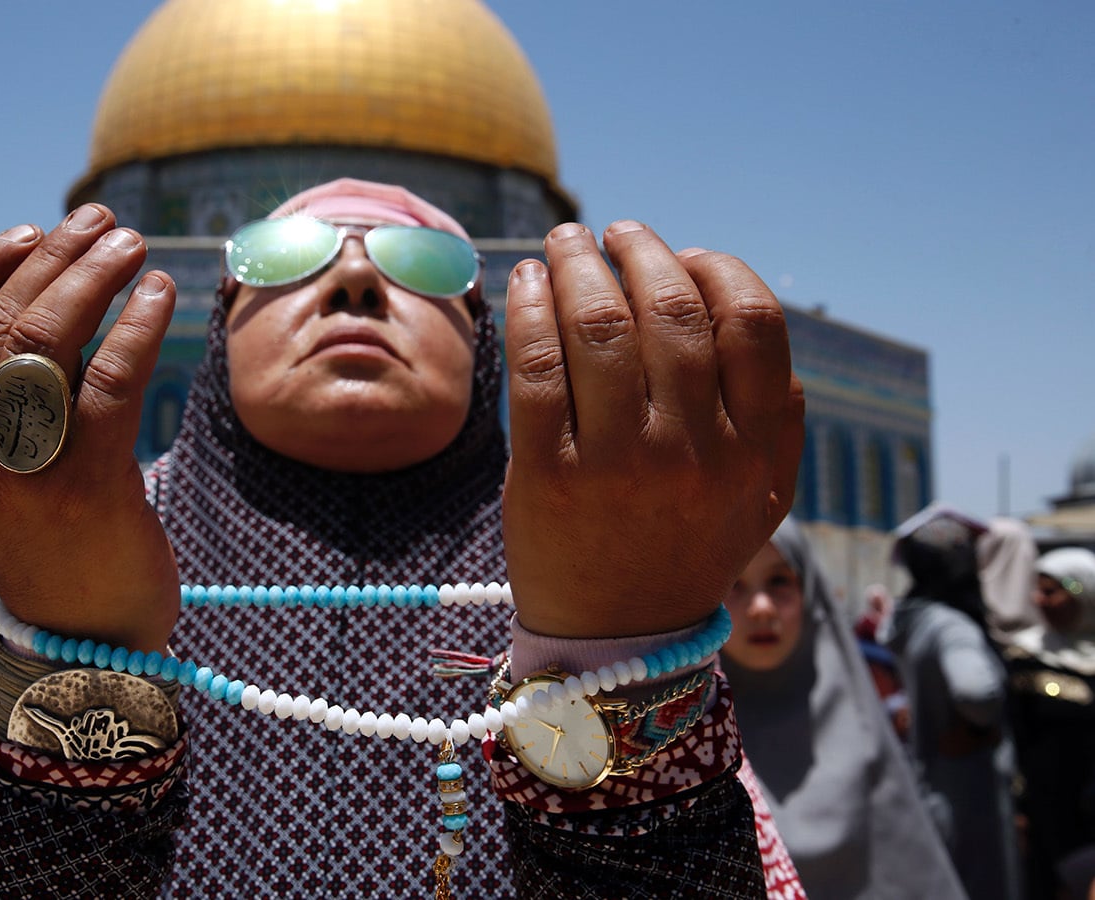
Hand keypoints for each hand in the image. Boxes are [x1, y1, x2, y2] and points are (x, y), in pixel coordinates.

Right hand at [0, 205, 179, 650]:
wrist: (84, 644)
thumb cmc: (57, 542)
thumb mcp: (8, 470)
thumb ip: (16, 395)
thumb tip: (63, 293)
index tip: (29, 232)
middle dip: (56, 258)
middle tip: (106, 224)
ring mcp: (20, 471)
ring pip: (46, 342)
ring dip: (95, 277)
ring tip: (135, 245)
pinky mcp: (86, 486)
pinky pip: (112, 380)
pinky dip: (139, 324)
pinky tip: (161, 295)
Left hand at [502, 221, 804, 638]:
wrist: (617, 637)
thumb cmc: (685, 544)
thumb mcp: (758, 491)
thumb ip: (772, 409)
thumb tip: (732, 297)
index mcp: (756, 449)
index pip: (752, 321)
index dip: (716, 268)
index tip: (682, 257)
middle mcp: (694, 453)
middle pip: (671, 310)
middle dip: (638, 251)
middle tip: (613, 234)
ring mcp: (618, 465)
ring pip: (599, 327)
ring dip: (578, 265)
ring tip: (565, 245)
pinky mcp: (547, 477)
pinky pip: (536, 366)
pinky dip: (530, 308)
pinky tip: (528, 282)